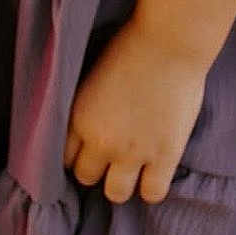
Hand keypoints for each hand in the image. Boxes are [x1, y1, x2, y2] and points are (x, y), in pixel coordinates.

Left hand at [64, 18, 205, 205]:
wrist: (169, 40)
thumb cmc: (132, 46)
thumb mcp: (94, 75)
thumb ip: (87, 107)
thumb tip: (87, 127)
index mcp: (80, 117)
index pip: (65, 158)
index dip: (79, 154)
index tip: (90, 149)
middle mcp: (101, 140)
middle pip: (87, 177)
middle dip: (98, 167)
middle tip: (113, 155)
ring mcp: (133, 152)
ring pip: (116, 194)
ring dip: (122, 182)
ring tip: (133, 167)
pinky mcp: (164, 156)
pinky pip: (152, 194)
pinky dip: (152, 186)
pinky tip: (155, 170)